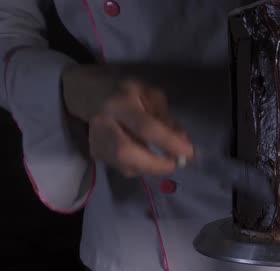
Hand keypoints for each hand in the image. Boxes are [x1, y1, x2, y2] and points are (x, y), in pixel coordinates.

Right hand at [61, 65, 193, 176]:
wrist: (90, 94)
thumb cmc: (126, 93)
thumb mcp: (150, 95)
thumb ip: (167, 118)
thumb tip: (183, 142)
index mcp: (120, 104)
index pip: (146, 127)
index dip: (169, 142)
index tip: (189, 152)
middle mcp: (104, 124)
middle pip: (126, 152)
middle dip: (155, 164)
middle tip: (175, 164)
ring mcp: (96, 141)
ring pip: (124, 165)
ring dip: (150, 168)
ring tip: (165, 161)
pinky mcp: (96, 153)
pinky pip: (122, 168)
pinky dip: (140, 168)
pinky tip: (148, 159)